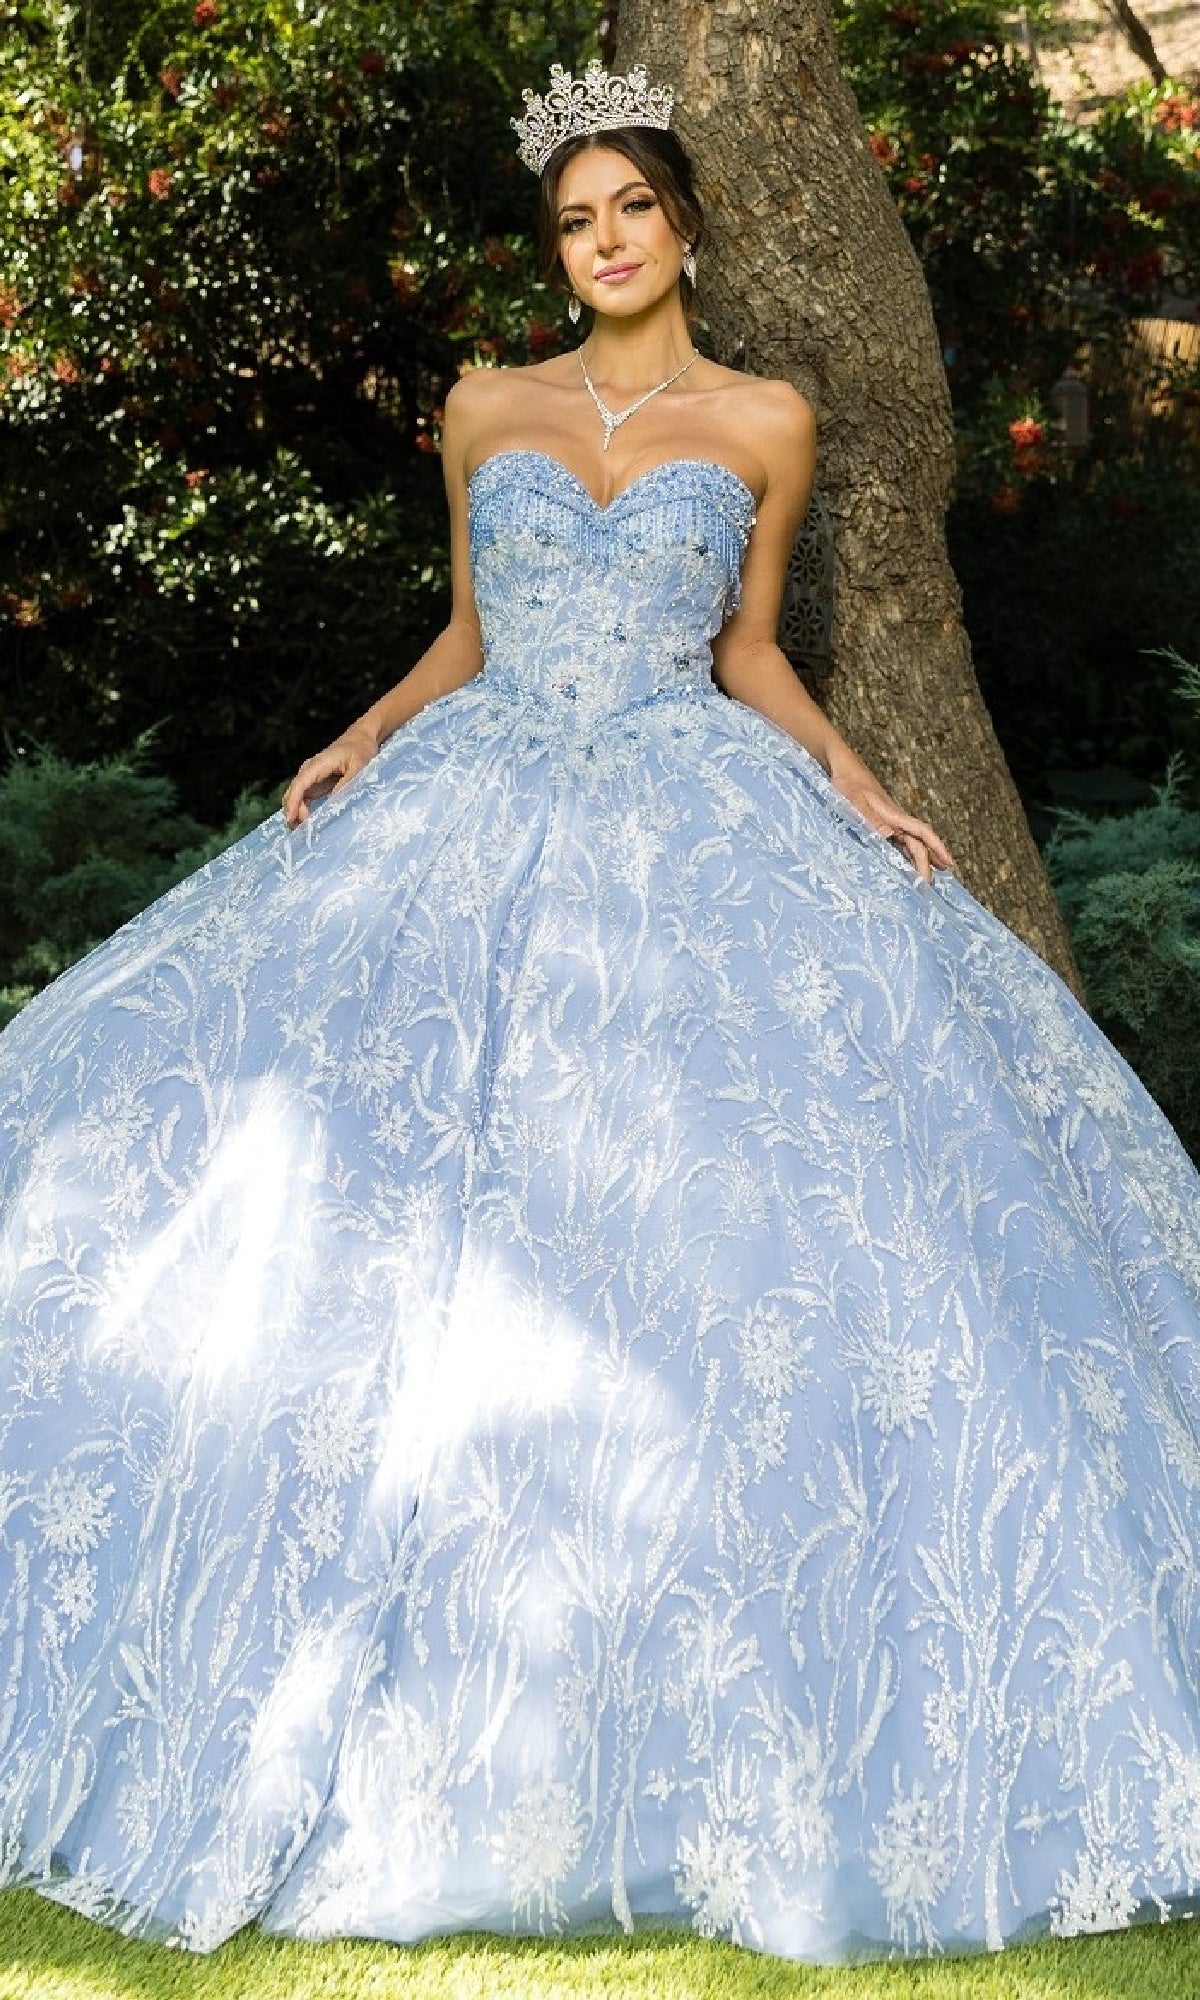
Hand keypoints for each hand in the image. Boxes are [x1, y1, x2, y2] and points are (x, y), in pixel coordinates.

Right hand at [281, 721, 378, 828]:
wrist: (361, 738)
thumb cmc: (360, 750)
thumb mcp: (359, 766)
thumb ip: (347, 783)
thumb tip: (334, 802)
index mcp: (318, 765)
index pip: (300, 784)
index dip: (293, 803)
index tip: (291, 819)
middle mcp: (309, 770)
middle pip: (293, 793)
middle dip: (293, 812)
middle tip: (303, 831)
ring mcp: (310, 777)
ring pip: (295, 797)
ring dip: (296, 814)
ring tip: (304, 830)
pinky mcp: (315, 783)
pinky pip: (303, 798)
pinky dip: (302, 811)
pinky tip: (307, 823)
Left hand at [831, 770, 957, 886]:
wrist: (843, 767)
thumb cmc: (848, 782)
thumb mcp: (855, 801)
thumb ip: (870, 818)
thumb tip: (890, 834)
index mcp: (893, 814)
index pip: (922, 832)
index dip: (937, 847)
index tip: (949, 863)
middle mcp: (896, 819)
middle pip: (917, 843)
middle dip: (926, 864)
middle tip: (928, 887)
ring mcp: (890, 821)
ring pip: (910, 843)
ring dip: (919, 860)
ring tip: (927, 878)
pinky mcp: (881, 822)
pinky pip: (898, 841)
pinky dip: (905, 854)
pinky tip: (906, 863)